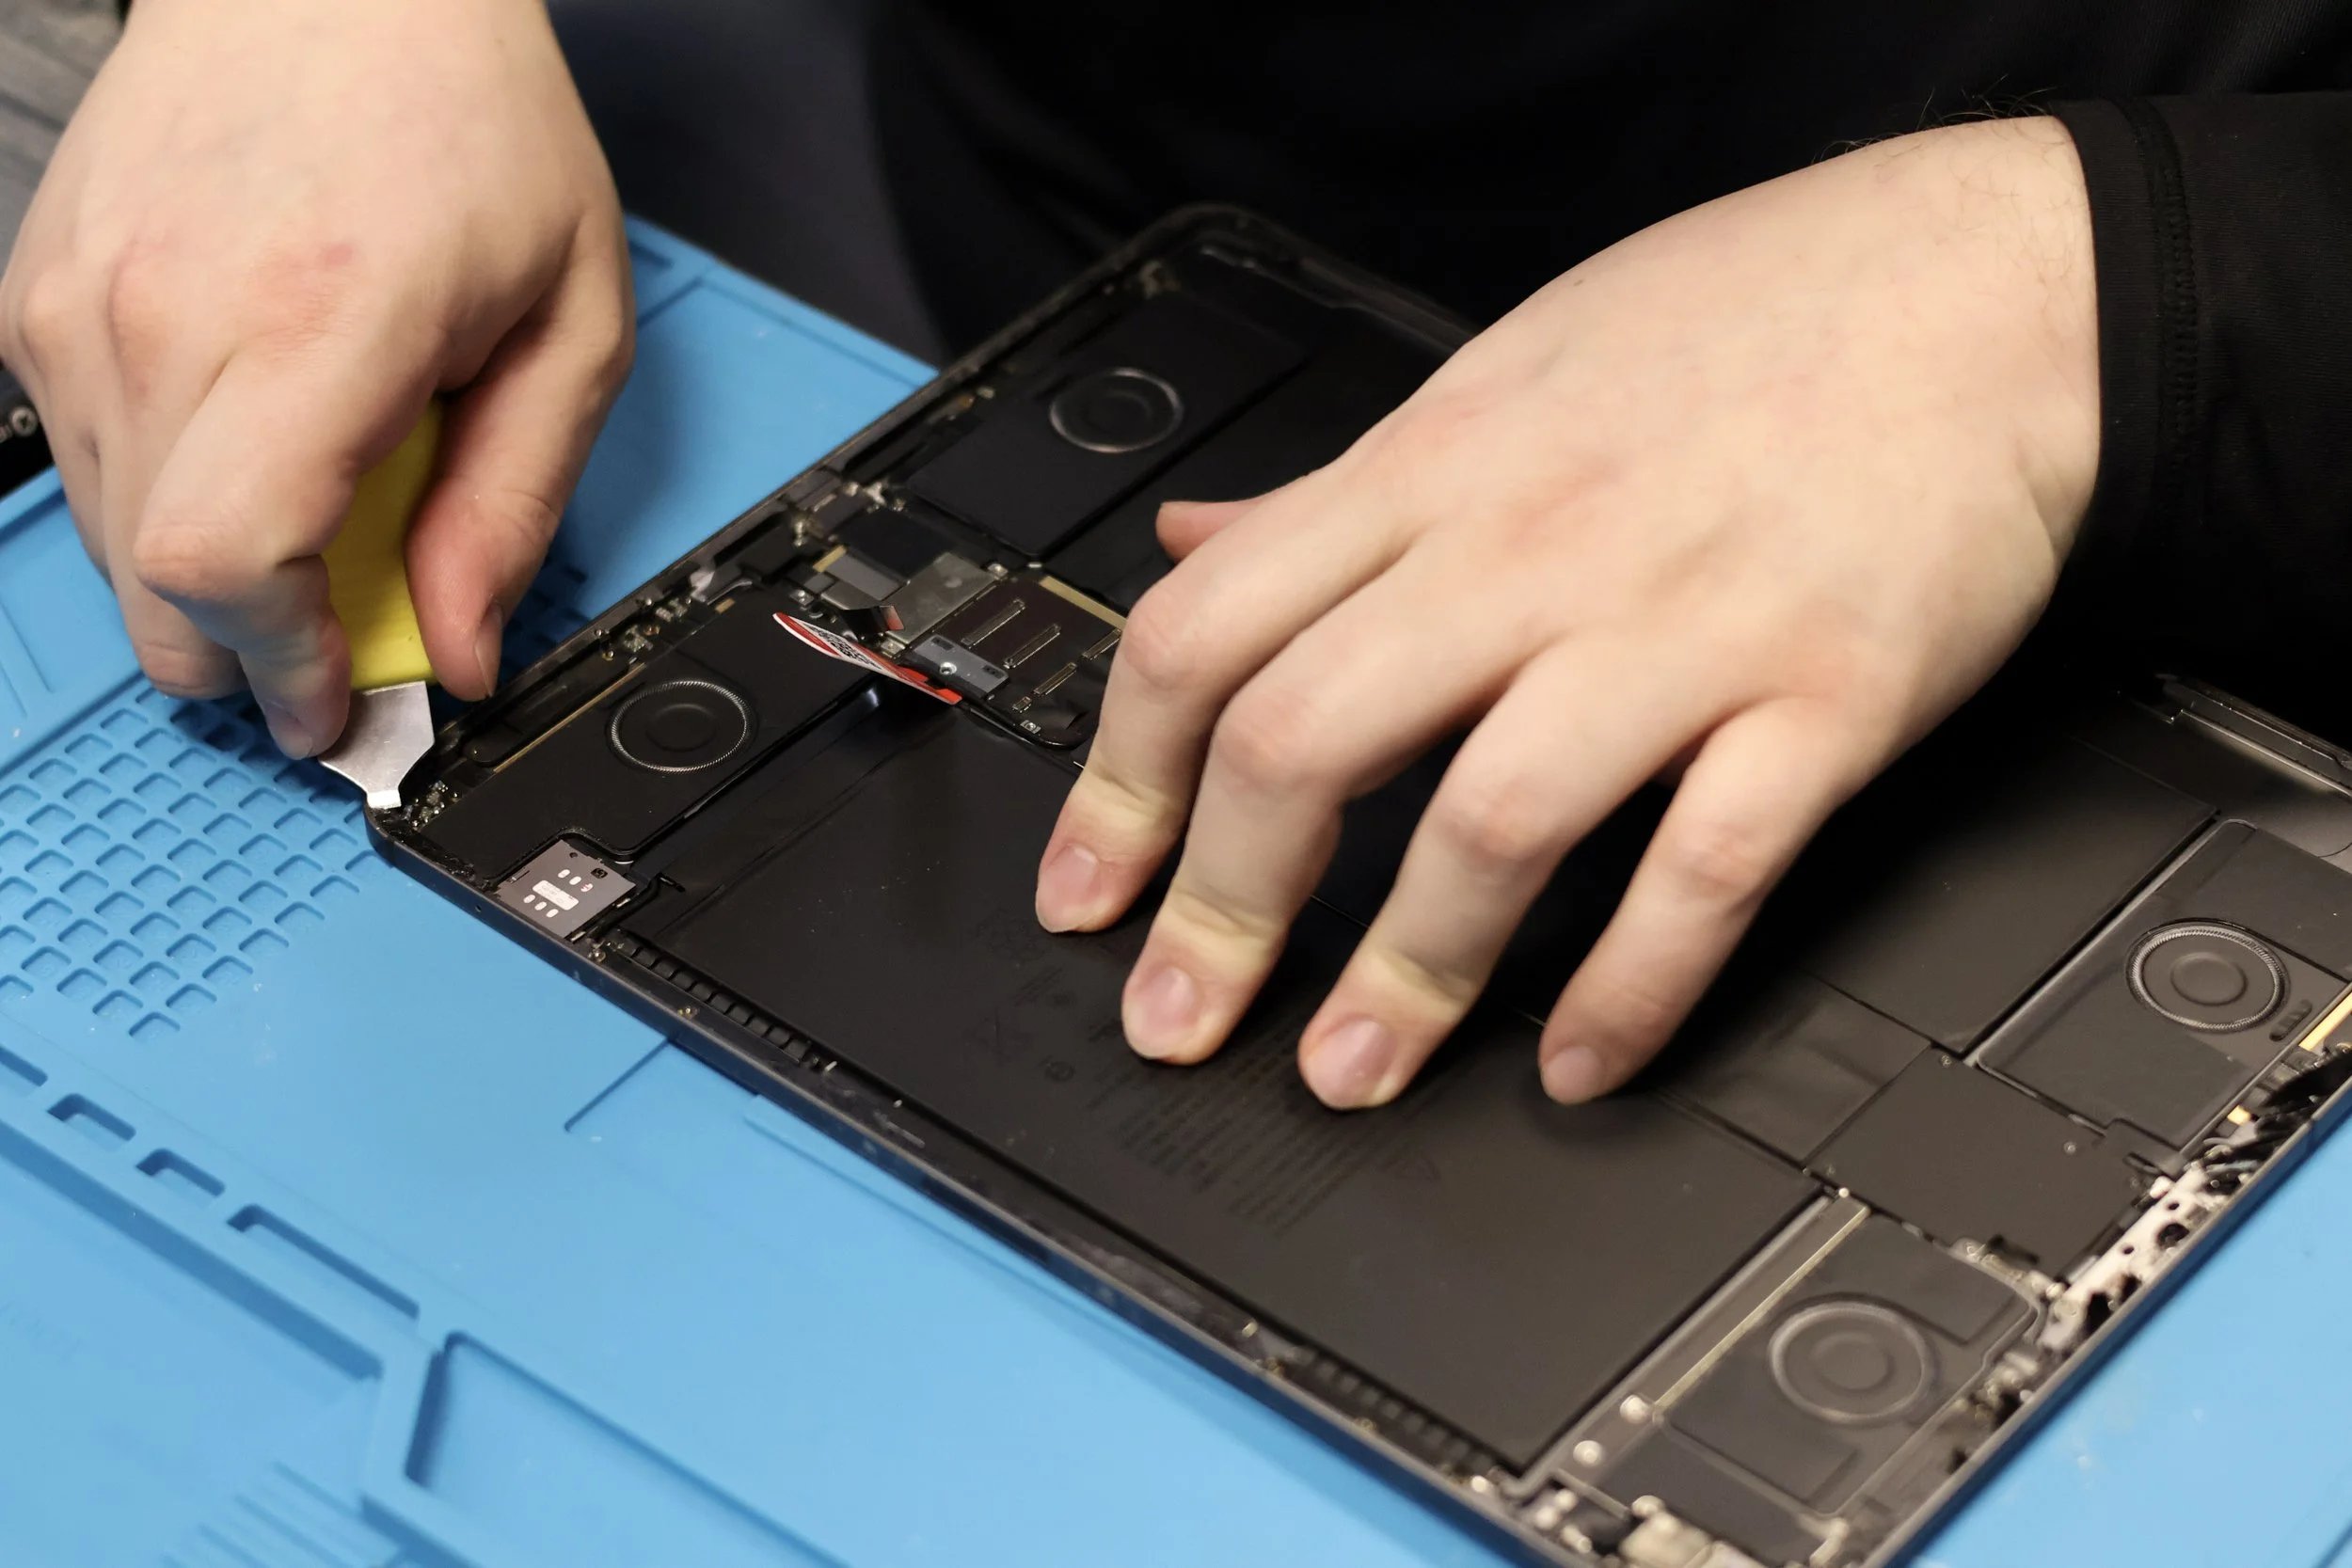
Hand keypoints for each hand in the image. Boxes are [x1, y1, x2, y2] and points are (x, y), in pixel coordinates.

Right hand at [0, 0, 631, 754]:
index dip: (283, 671)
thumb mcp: (573, 323)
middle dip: (248, 659)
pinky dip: (163, 499)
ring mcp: (75, 304)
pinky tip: (249, 439)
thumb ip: (515, 503)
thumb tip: (465, 648)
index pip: (228, 564)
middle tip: (339, 642)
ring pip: (109, 545)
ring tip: (314, 511)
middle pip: (155, 590)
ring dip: (208, 581)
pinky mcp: (34, 297)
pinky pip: (84, 465)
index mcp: (315, 323)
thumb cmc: (467, 121)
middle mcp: (164, 315)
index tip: (339, 704)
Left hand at [1033, 118, 2100, 1106]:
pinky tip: (1576, 1059)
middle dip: (1220, 907)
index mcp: (1432, 470)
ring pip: (1491, 821)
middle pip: (1306, 739)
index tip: (1088, 893)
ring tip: (1353, 1070)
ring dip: (1405, 974)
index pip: (1206, 629)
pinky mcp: (1822, 701)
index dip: (1119, 781)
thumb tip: (1194, 549)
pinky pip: (1703, 871)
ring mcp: (1678, 629)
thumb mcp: (1499, 371)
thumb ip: (1338, 490)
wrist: (1992, 293)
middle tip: (1181, 1015)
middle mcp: (1529, 551)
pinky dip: (1630, 988)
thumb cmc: (1746, 327)